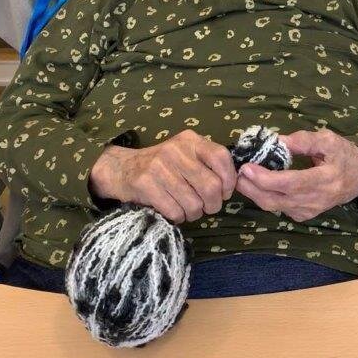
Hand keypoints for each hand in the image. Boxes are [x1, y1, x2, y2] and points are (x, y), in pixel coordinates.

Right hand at [89, 129, 236, 223]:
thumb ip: (208, 163)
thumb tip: (236, 184)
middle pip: (211, 186)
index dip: (229, 180)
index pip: (221, 157)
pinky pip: (175, 211)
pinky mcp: (145, 183)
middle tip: (207, 207)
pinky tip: (173, 212)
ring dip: (194, 214)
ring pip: (194, 203)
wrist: (121, 169)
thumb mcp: (185, 155)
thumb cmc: (161, 166)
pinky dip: (178, 218)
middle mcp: (176, 149)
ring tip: (188, 210)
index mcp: (190, 140)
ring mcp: (159, 166)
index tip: (224, 192)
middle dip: (213, 204)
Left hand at [235, 128, 357, 221]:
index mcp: (326, 179)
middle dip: (252, 188)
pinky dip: (263, 196)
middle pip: (276, 200)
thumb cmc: (344, 156)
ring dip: (253, 192)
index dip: (266, 178)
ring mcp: (308, 211)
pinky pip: (278, 207)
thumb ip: (303, 140)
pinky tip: (255, 184)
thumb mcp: (328, 140)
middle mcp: (316, 200)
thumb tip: (276, 140)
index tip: (247, 167)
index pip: (290, 183)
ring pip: (273, 206)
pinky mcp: (302, 215)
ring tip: (241, 176)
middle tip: (237, 172)